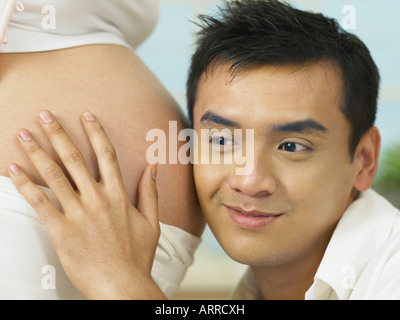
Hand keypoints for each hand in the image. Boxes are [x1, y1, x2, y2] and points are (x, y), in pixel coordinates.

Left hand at [8, 111, 164, 298]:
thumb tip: (153, 167)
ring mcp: (78, 214)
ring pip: (54, 176)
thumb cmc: (137, 257)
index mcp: (118, 195)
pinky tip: (13, 170)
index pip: (106, 155)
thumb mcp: (152, 223)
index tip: (86, 115)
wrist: (122, 286)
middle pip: (75, 158)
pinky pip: (40, 202)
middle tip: (45, 115)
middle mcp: (97, 199)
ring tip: (23, 135)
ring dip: (37, 152)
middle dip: (58, 134)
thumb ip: (150, 192)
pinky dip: (25, 185)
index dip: (95, 132)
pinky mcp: (61, 230)